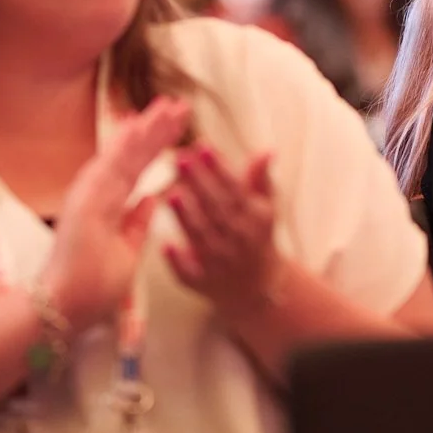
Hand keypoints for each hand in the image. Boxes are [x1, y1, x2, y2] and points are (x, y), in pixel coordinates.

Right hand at [39, 97, 189, 330]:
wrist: (65, 308)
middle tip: (179, 105)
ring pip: (122, 153)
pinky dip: (124, 143)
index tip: (177, 126)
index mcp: (109, 205)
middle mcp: (97, 193)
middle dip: (156, 129)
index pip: (138, 169)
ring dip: (145, 128)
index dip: (157, 146)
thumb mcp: (127, 252)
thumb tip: (153, 198)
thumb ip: (137, 223)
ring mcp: (89, 193)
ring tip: (168, 106)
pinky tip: (140, 123)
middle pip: (132, 154)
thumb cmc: (91, 287)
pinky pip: (108, 166)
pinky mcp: (84, 199)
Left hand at [164, 147, 281, 318]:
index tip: (203, 147)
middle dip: (198, 184)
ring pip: (201, 236)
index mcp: (254, 218)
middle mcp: (238, 239)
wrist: (257, 285)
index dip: (220, 168)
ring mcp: (220, 262)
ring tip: (170, 193)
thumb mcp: (265, 207)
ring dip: (186, 217)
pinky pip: (189, 272)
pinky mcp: (202, 282)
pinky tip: (166, 245)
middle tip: (179, 159)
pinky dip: (178, 261)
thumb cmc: (256, 236)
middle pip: (216, 209)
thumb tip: (267, 151)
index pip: (235, 189)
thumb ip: (261, 179)